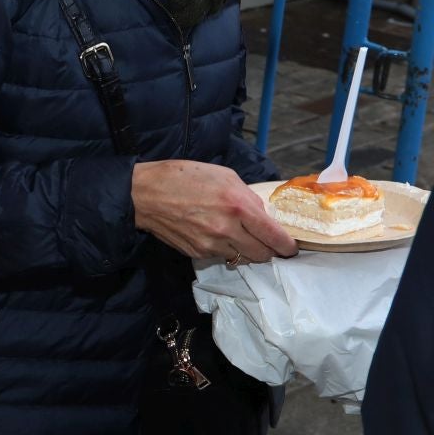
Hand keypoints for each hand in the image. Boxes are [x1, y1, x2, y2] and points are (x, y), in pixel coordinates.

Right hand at [132, 160, 297, 264]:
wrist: (144, 193)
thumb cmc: (183, 177)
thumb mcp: (224, 176)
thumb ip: (248, 197)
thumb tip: (262, 216)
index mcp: (238, 206)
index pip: (275, 236)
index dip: (287, 246)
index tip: (290, 247)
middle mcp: (227, 229)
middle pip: (263, 254)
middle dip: (270, 251)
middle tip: (267, 243)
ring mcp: (211, 244)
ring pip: (243, 259)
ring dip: (246, 251)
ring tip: (239, 237)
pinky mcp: (197, 252)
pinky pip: (221, 256)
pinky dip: (225, 249)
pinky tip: (216, 235)